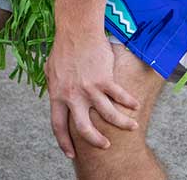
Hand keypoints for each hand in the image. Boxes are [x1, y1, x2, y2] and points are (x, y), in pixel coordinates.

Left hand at [46, 33, 138, 158]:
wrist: (76, 31)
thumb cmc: (63, 49)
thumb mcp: (51, 71)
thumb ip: (56, 87)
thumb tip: (58, 99)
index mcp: (57, 94)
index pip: (57, 124)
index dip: (64, 142)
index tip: (71, 153)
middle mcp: (73, 95)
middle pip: (84, 127)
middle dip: (95, 140)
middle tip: (105, 146)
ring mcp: (89, 88)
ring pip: (109, 115)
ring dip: (123, 124)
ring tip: (132, 126)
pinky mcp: (104, 80)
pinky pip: (120, 97)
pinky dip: (130, 103)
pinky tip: (135, 106)